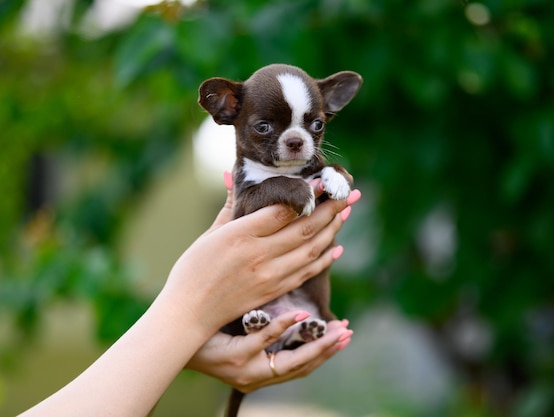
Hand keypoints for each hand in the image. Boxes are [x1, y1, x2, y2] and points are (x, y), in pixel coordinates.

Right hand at [161, 172, 360, 334]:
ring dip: (333, 229)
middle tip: (349, 192)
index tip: (325, 180)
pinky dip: (325, 258)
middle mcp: (258, 255)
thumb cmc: (193, 270)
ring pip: (312, 249)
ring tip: (347, 211)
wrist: (189, 314)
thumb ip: (230, 206)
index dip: (308, 194)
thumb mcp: (210, 233)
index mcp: (240, 235)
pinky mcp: (275, 292)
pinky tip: (336, 245)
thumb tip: (233, 176)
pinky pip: (307, 272)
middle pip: (304, 228)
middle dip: (331, 208)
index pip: (284, 210)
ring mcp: (269, 276)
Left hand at [185, 310, 352, 392]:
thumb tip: (292, 307)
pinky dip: (284, 328)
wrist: (174, 339)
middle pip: (302, 368)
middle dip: (328, 351)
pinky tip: (300, 315)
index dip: (324, 353)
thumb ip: (266, 327)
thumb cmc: (210, 333)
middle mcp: (257, 378)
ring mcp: (247, 370)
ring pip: (290, 363)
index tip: (344, 337)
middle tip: (348, 334)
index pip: (300, 367)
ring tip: (335, 330)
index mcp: (260, 374)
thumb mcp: (242, 335)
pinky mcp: (235, 359)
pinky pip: (264, 342)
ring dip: (316, 346)